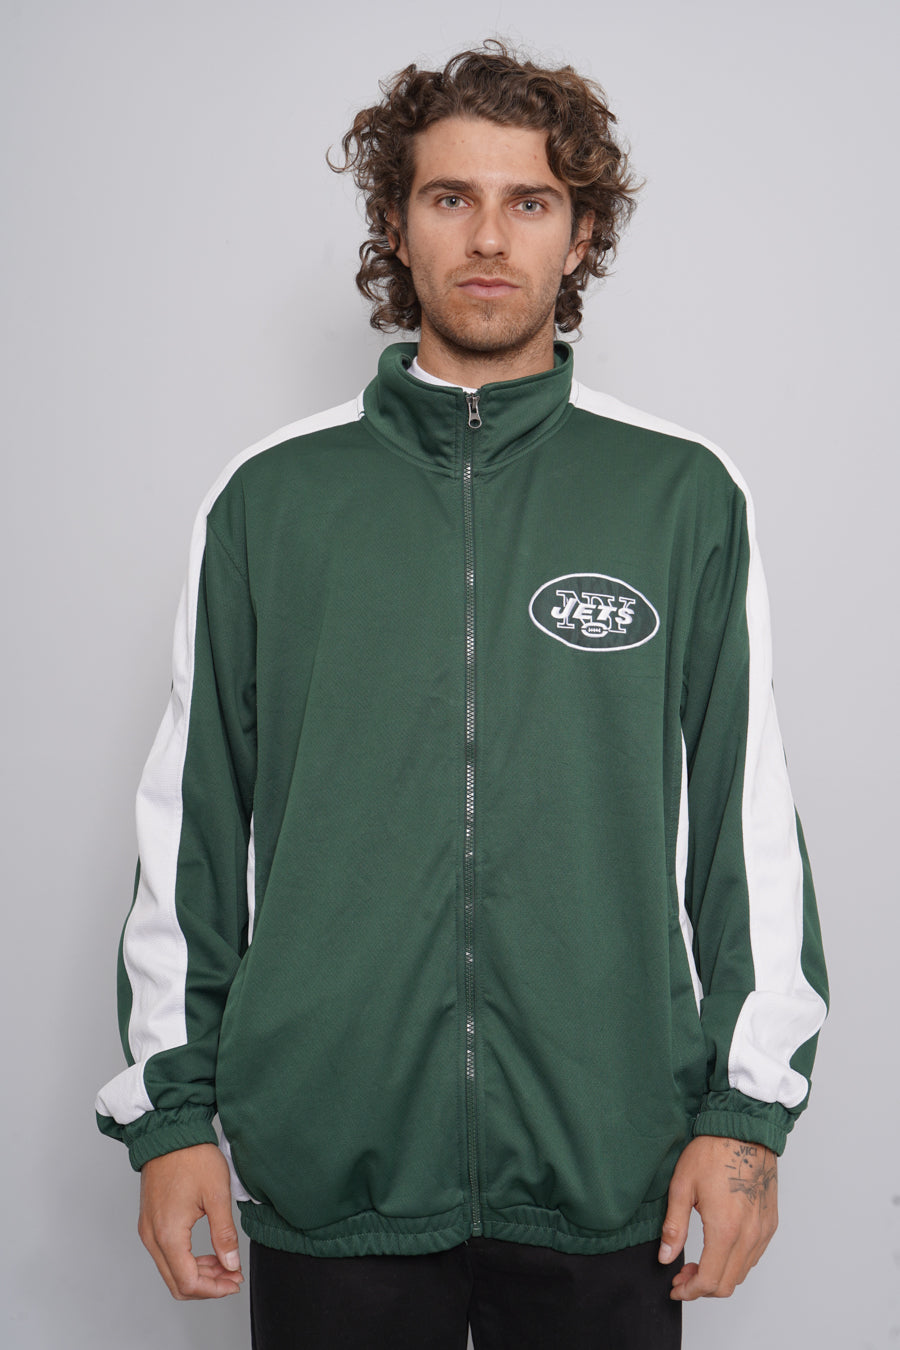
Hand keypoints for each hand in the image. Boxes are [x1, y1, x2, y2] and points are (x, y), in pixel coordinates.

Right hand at [138, 1143, 243, 1298]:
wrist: (170, 1133)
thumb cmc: (192, 1157)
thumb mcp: (217, 1195)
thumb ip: (224, 1234)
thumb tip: (232, 1265)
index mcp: (168, 1234)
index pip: (188, 1282)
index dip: (214, 1289)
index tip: (235, 1281)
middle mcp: (152, 1237)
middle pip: (176, 1283)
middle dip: (207, 1286)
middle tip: (233, 1276)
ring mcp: (148, 1230)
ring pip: (170, 1270)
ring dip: (198, 1274)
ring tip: (225, 1263)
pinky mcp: (149, 1222)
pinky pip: (166, 1254)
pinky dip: (187, 1260)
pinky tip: (209, 1252)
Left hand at [658, 1135, 777, 1299]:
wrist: (743, 1130)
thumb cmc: (712, 1153)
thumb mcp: (682, 1186)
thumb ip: (674, 1227)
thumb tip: (665, 1257)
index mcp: (725, 1230)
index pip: (709, 1281)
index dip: (689, 1291)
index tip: (675, 1287)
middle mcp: (749, 1236)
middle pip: (727, 1284)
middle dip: (701, 1287)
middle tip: (682, 1274)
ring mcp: (763, 1231)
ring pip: (742, 1273)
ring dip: (719, 1276)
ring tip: (697, 1261)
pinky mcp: (770, 1224)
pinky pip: (754, 1257)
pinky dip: (735, 1263)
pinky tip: (718, 1248)